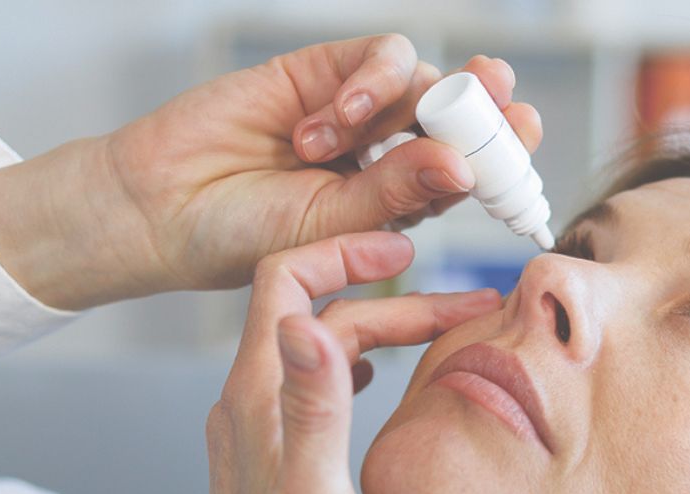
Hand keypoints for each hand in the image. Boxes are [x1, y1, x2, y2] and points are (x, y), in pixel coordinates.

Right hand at [0, 35, 540, 310]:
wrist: (162, 210)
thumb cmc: (243, 240)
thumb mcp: (329, 228)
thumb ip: (394, 194)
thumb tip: (462, 166)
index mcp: (401, 202)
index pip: (471, 173)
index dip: (505, 159)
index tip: (527, 158)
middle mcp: (388, 152)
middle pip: (461, 116)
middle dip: (490, 110)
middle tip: (507, 109)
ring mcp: (357, 109)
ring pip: (423, 81)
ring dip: (400, 105)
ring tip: (337, 143)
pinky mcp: (322, 70)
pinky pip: (377, 57)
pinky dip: (365, 84)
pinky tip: (324, 122)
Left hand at [186, 231, 497, 493]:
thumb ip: (315, 406)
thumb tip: (306, 322)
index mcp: (256, 400)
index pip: (285, 280)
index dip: (345, 251)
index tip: (410, 251)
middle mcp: (249, 407)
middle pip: (314, 312)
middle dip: (389, 295)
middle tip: (466, 306)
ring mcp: (258, 436)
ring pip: (318, 349)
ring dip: (379, 329)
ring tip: (443, 333)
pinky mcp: (275, 465)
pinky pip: (315, 388)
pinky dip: (358, 366)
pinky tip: (385, 382)